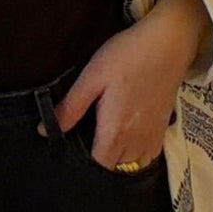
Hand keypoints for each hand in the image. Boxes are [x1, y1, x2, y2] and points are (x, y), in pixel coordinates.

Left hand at [38, 12, 196, 170]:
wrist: (169, 43)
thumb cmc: (126, 56)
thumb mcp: (91, 78)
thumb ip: (70, 108)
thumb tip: (43, 131)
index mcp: (115, 131)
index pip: (99, 166)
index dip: (84, 164)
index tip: (74, 150)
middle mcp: (136, 140)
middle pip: (116, 168)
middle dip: (101, 162)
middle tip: (87, 141)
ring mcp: (153, 136)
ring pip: (134, 165)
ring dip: (120, 160)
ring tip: (106, 142)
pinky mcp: (164, 128)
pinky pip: (149, 156)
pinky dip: (137, 155)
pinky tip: (127, 139)